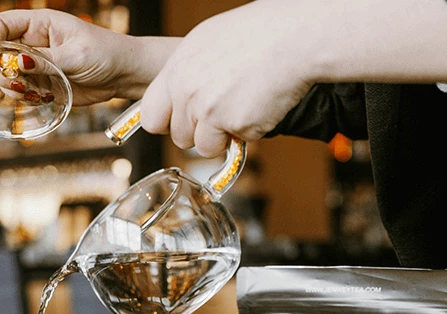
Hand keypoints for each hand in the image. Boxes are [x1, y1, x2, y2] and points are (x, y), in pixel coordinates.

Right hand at [0, 9, 176, 105]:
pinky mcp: (44, 84)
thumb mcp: (76, 55)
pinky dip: (26, 98)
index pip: (2, 24)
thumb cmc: (107, 53)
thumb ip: (46, 61)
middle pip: (0, 52)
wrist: (125, 74)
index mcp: (41, 24)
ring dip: (13, 87)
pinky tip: (43, 98)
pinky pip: (23, 91)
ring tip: (33, 93)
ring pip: (9, 75)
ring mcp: (38, 64)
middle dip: (1, 70)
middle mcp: (35, 42)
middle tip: (16, 83)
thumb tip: (18, 63)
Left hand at [141, 0, 316, 155]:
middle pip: (179, 137)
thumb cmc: (258, 33)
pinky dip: (250, 131)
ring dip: (223, 136)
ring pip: (204, 147)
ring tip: (243, 106)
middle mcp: (187, 93)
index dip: (168, 122)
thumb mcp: (207, 42)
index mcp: (176, 71)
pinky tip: (260, 104)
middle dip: (200, 131)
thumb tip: (179, 95)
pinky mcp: (235, 126)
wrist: (294, 36)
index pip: (151, 116)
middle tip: (222, 110)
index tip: (182, 120)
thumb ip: (187, 72)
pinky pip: (237, 144)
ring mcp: (209, 112)